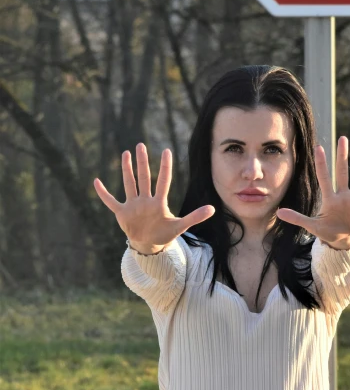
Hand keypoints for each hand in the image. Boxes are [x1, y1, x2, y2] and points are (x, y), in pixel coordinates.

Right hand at [94, 143, 214, 248]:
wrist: (149, 244)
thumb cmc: (165, 234)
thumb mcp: (180, 226)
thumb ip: (195, 217)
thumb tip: (213, 209)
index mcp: (159, 202)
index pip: (163, 181)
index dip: (164, 167)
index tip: (166, 151)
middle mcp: (145, 200)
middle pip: (144, 178)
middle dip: (142, 162)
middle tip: (140, 145)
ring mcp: (133, 205)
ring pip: (129, 184)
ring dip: (126, 170)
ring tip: (125, 153)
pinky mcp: (122, 213)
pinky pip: (111, 201)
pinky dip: (103, 194)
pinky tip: (96, 182)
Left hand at [276, 138, 349, 248]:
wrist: (344, 239)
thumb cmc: (327, 230)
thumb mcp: (311, 226)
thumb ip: (297, 218)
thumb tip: (278, 212)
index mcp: (329, 198)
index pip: (324, 177)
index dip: (321, 163)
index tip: (318, 147)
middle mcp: (343, 194)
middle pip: (342, 171)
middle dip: (342, 155)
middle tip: (343, 138)